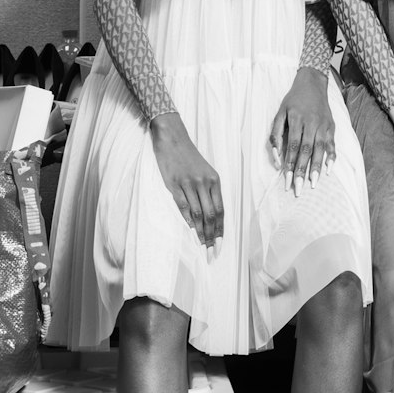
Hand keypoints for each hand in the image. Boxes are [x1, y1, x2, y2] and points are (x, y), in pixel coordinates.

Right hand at [150, 112, 223, 248]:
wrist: (172, 138)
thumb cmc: (188, 158)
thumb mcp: (205, 172)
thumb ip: (208, 192)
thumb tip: (210, 216)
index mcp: (215, 181)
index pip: (221, 211)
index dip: (221, 230)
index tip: (220, 246)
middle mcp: (205, 183)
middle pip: (212, 215)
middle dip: (213, 237)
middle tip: (213, 254)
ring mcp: (190, 184)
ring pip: (198, 214)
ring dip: (201, 233)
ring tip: (202, 248)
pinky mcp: (175, 184)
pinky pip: (183, 206)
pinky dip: (188, 221)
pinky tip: (191, 232)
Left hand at [269, 67, 334, 195]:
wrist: (313, 84)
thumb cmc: (293, 100)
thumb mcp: (280, 112)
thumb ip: (275, 134)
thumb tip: (277, 156)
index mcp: (297, 119)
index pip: (293, 146)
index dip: (289, 164)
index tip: (286, 180)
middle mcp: (312, 123)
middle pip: (306, 151)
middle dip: (302, 171)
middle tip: (298, 188)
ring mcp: (324, 125)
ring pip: (320, 150)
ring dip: (316, 168)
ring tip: (313, 183)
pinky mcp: (332, 127)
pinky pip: (332, 144)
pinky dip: (331, 157)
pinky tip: (328, 170)